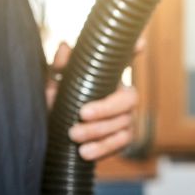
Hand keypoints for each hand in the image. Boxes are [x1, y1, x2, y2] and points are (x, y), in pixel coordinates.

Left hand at [46, 41, 142, 160]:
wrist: (54, 134)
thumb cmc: (59, 102)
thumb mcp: (55, 85)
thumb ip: (60, 68)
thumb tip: (65, 47)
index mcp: (109, 77)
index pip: (125, 60)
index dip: (134, 51)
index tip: (139, 43)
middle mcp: (123, 95)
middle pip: (130, 99)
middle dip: (107, 108)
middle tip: (82, 114)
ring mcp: (127, 117)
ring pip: (124, 123)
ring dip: (98, 130)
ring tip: (74, 135)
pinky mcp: (123, 138)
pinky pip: (121, 143)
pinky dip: (103, 148)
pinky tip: (85, 152)